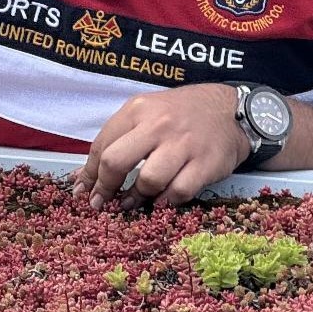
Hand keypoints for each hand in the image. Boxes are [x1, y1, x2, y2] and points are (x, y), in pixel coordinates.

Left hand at [71, 83, 249, 210]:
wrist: (230, 110)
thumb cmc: (179, 114)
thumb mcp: (145, 114)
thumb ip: (117, 140)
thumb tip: (84, 176)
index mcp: (137, 110)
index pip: (101, 145)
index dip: (88, 174)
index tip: (83, 192)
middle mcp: (158, 125)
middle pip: (116, 162)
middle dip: (105, 187)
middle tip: (103, 201)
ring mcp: (183, 145)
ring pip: (148, 180)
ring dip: (138, 196)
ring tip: (135, 200)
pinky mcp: (206, 164)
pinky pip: (178, 192)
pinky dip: (167, 201)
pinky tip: (163, 199)